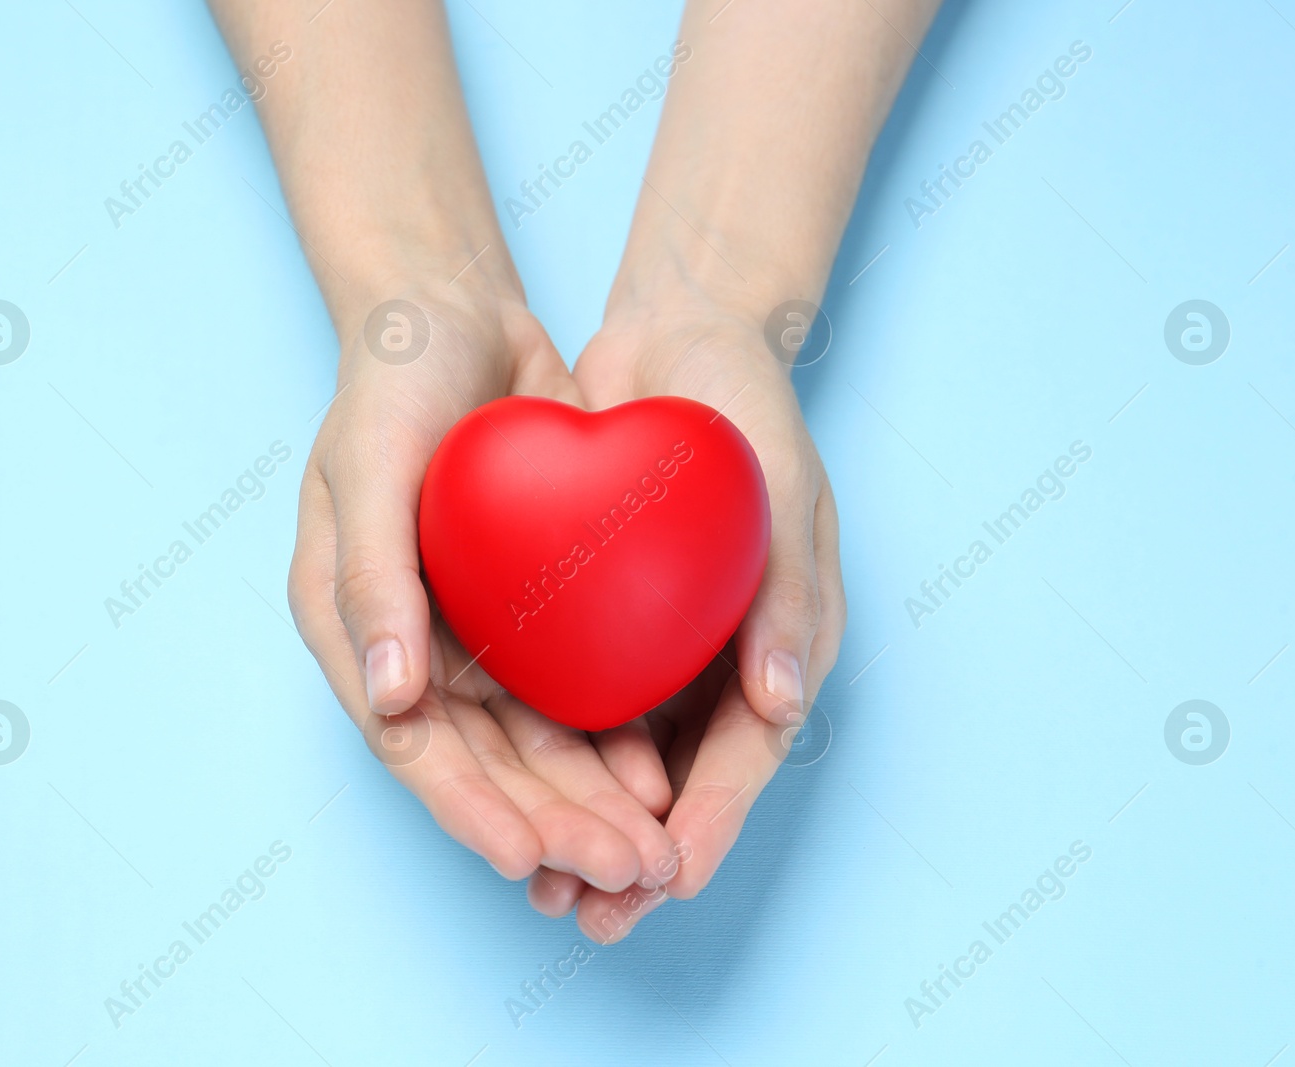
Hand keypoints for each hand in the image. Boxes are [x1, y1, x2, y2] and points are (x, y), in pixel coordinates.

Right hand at [287, 282, 681, 898]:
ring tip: (650, 849)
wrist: (458, 316)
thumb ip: (370, 578)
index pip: (411, 744)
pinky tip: (662, 773)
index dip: (466, 807)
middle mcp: (415, 648)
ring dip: (590, 801)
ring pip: (537, 743)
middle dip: (551, 824)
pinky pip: (578, 689)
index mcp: (355, 629)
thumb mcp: (367, 462)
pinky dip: (615, 736)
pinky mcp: (537, 610)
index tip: (527, 854)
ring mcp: (478, 634)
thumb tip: (390, 704)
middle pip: (484, 763)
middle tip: (618, 869)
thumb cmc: (393, 380)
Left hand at [543, 290, 845, 941]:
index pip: (747, 753)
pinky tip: (509, 792)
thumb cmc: (747, 405)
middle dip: (636, 850)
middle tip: (591, 913)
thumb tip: (780, 701)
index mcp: (782, 643)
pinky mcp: (607, 621)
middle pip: (682, 780)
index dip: (710, 821)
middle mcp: (723, 660)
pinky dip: (553, 756)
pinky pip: (579, 704)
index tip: (667, 878)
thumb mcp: (785, 484)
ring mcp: (663, 645)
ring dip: (587, 822)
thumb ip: (785, 590)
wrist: (681, 338)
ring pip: (624, 761)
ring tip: (542, 885)